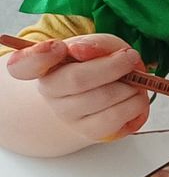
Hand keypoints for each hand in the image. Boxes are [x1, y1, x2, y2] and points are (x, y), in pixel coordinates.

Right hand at [6, 34, 149, 141]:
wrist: (92, 97)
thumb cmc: (93, 66)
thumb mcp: (94, 46)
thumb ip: (94, 45)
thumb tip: (84, 51)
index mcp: (44, 66)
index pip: (25, 64)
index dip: (40, 55)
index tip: (57, 47)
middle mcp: (50, 92)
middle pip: (79, 79)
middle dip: (114, 66)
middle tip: (130, 58)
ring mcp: (68, 115)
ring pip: (104, 99)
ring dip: (130, 86)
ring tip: (134, 79)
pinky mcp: (90, 131)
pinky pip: (116, 118)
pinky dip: (135, 104)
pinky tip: (134, 96)